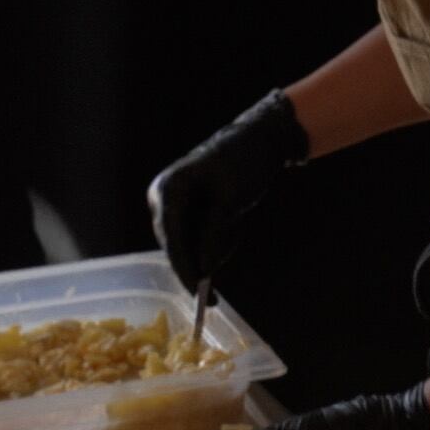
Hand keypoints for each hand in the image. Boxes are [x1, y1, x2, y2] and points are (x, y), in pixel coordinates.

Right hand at [147, 88, 305, 285]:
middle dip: (200, 260)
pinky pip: (202, 236)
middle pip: (177, 244)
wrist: (263, 137)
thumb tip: (204, 269)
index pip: (171, 237)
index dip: (183, 267)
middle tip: (218, 284)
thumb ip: (214, 234)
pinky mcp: (194, 210)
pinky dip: (221, 238)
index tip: (197, 291)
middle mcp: (165, 198)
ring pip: (191, 243)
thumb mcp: (230, 199)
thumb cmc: (244, 160)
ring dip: (216, 245)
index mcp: (167, 189)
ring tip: (236, 221)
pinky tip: (235, 219)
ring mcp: (178, 205)